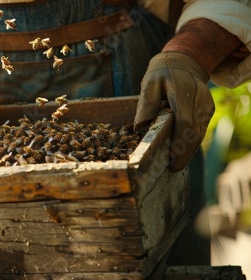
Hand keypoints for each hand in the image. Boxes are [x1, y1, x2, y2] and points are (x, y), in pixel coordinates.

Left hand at [134, 52, 214, 171]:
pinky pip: (200, 130)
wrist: (182, 63)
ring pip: (200, 133)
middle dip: (185, 153)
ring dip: (189, 150)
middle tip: (173, 168)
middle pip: (195, 132)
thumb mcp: (149, 83)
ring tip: (175, 164)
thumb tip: (140, 126)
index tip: (171, 158)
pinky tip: (181, 152)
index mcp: (184, 91)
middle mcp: (200, 99)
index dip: (179, 143)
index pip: (185, 122)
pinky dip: (191, 142)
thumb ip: (146, 103)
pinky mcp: (208, 110)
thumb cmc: (161, 74)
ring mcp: (206, 105)